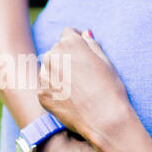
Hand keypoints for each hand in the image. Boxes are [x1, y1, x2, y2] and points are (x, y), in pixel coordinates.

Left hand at [37, 28, 133, 148]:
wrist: (104, 118)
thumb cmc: (110, 88)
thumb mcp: (105, 61)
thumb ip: (91, 44)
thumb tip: (84, 33)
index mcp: (69, 43)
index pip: (68, 34)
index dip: (77, 42)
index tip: (83, 54)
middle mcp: (52, 55)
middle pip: (57, 52)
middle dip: (66, 59)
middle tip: (83, 77)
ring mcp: (44, 75)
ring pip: (49, 70)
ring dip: (58, 75)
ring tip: (78, 91)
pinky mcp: (41, 94)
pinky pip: (47, 89)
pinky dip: (56, 93)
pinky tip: (71, 101)